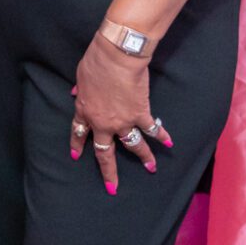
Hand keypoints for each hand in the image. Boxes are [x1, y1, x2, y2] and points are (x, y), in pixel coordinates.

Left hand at [70, 33, 172, 193]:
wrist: (116, 57)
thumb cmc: (96, 62)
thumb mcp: (81, 76)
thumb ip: (80, 89)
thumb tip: (77, 92)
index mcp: (85, 112)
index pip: (78, 133)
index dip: (78, 145)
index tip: (76, 155)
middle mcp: (103, 123)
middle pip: (105, 153)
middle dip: (108, 172)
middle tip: (112, 187)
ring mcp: (123, 121)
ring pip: (133, 146)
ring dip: (144, 158)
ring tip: (151, 168)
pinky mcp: (140, 114)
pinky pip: (152, 129)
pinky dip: (161, 135)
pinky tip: (169, 143)